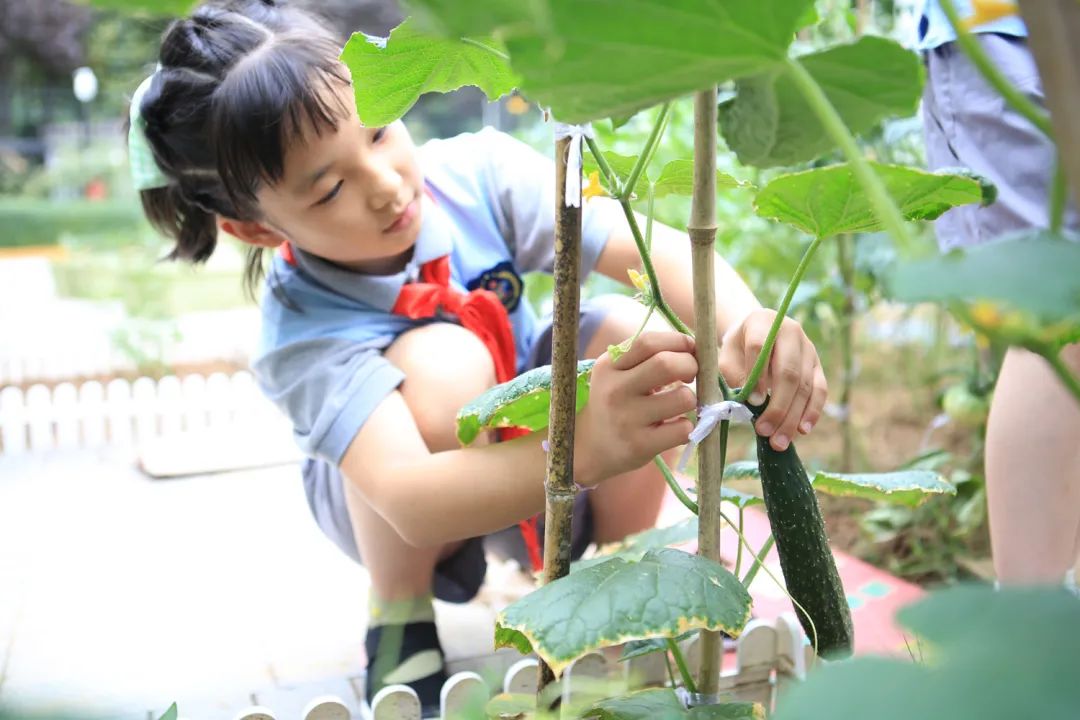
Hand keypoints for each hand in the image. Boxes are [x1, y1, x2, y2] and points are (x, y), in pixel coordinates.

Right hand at [575, 332, 697, 486]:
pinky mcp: (639, 445)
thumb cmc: (615, 404)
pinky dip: (686, 427)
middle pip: (667, 364)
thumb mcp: (617, 375)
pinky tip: (673, 428)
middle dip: (690, 365)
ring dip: (691, 399)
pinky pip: (682, 429)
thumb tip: (693, 349)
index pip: (649, 342)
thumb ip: (646, 357)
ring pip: (683, 398)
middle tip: (690, 375)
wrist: (590, 448)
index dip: (678, 341)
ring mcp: (626, 419)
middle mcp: (615, 390)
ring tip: (680, 404)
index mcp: (609, 366)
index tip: (689, 350)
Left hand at [719, 310, 826, 451]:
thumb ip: (732, 377)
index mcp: (761, 323)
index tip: (752, 403)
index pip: (760, 349)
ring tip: (779, 441)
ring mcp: (808, 348)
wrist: (757, 333)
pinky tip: (802, 430)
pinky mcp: (818, 365)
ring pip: (805, 385)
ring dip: (792, 416)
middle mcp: (790, 331)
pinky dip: (812, 412)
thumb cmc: (738, 349)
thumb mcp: (727, 357)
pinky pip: (820, 390)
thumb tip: (743, 408)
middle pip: (787, 372)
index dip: (757, 377)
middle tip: (763, 431)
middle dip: (777, 406)